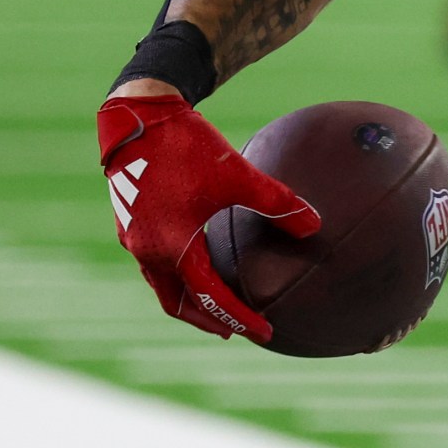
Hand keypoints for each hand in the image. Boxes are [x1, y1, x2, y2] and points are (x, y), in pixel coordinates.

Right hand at [97, 93, 318, 342]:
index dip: (240, 318)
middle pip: (178, 303)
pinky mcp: (131, 222)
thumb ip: (278, 202)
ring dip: (190, 299)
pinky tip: (196, 259)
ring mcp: (134, 238)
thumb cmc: (188, 145)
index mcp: (173, 247)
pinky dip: (178, 275)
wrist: (139, 115)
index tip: (265, 332)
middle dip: (208, 320)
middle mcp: (148, 251)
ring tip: (215, 304)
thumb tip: (316, 225)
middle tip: (236, 330)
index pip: (211, 298)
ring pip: (163, 285)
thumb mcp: (238, 174)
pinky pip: (155, 263)